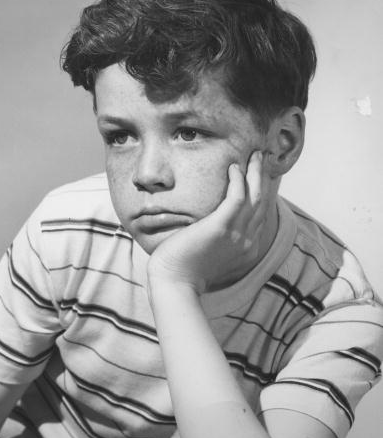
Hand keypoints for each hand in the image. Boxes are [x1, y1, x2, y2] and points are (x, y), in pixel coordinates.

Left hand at [147, 150, 273, 293]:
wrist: (175, 283)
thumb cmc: (184, 269)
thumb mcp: (209, 253)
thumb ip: (217, 239)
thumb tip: (209, 224)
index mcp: (246, 248)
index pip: (259, 215)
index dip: (260, 192)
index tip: (256, 174)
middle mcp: (247, 241)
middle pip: (262, 202)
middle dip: (263, 177)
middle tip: (260, 157)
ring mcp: (237, 235)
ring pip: (254, 196)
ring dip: (255, 172)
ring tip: (253, 155)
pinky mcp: (220, 228)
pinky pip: (237, 198)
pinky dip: (238, 181)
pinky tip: (233, 167)